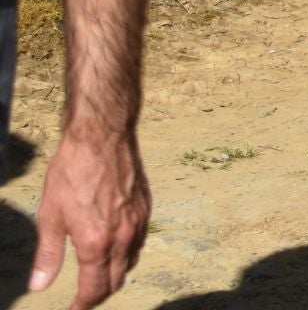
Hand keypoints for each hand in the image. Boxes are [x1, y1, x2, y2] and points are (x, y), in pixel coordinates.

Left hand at [31, 129, 150, 308]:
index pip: (94, 288)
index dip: (82, 305)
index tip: (73, 309)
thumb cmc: (72, 172)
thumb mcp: (49, 215)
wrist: (102, 137)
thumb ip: (48, 255)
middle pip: (117, 281)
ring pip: (131, 262)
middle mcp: (122, 237)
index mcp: (96, 243)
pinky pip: (139, 242)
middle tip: (83, 297)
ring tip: (97, 274)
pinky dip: (127, 253)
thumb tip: (39, 286)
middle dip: (99, 294)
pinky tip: (114, 246)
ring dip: (115, 274)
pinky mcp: (146, 208)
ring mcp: (138, 223)